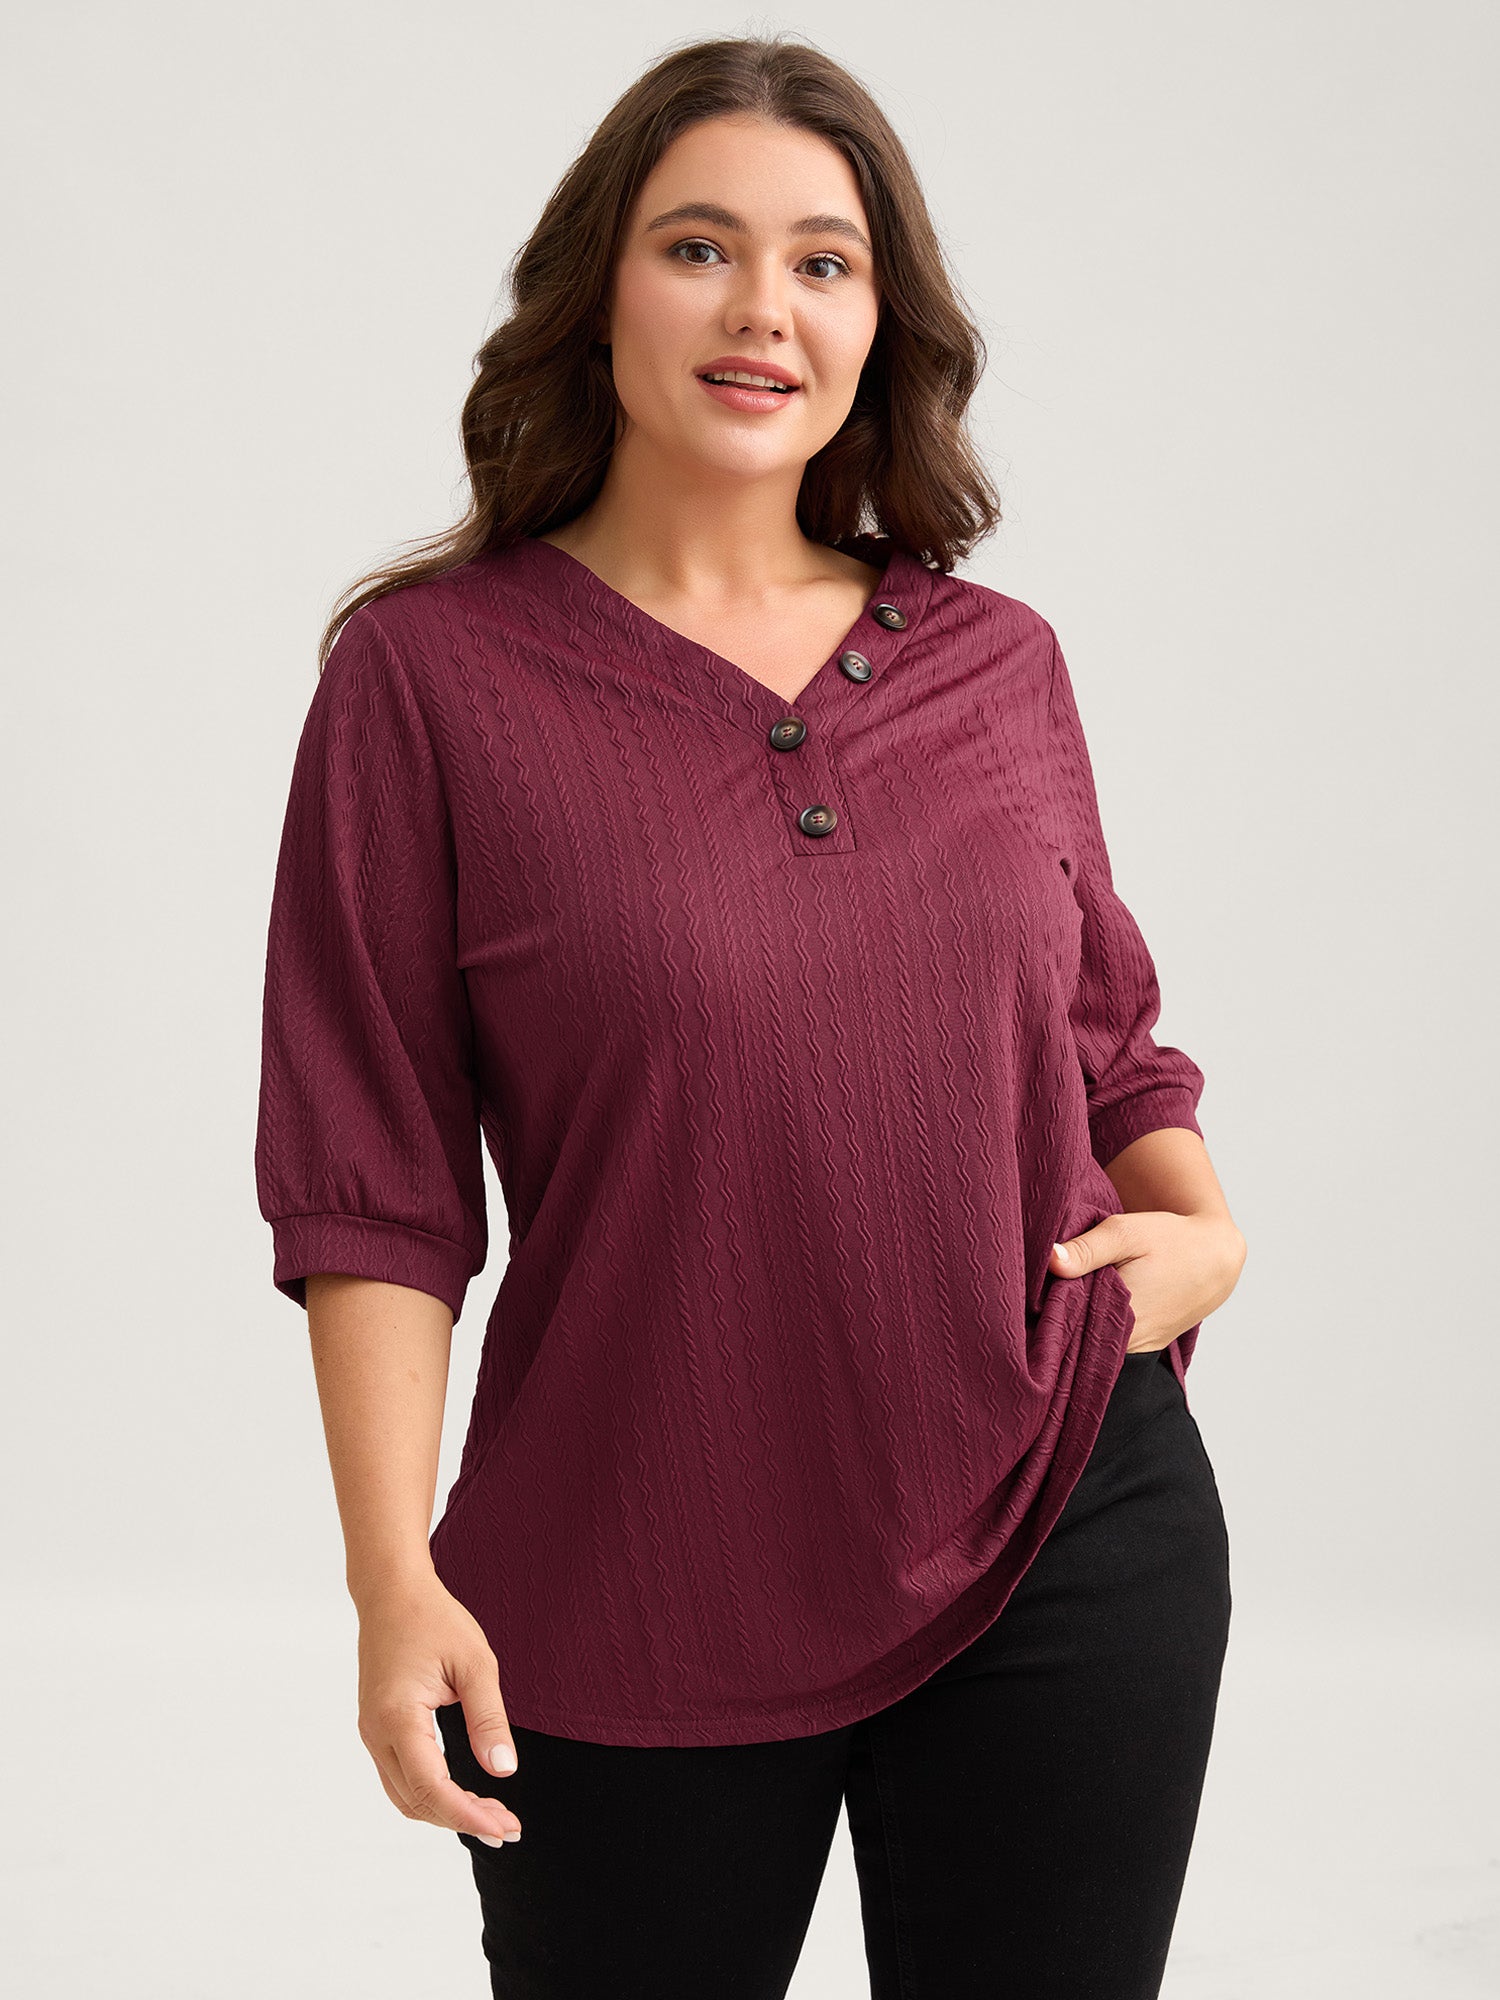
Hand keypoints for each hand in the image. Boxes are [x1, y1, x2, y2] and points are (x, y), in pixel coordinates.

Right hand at [353, 1570, 523, 1848]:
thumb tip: (503, 1770)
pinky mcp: (376, 1728)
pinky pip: (400, 1777)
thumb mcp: (475, 1662)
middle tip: (509, 1826)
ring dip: (446, 1811)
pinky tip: (464, 1792)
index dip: (468, 1815)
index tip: (505, 1828)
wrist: (391, 1591)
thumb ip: (488, 1718)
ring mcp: (372, 1732)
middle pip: (416, 1801)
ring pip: (405, 1796)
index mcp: (398, 1716)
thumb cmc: (434, 1619)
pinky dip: (431, 1793)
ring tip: (492, 1814)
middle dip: (462, 1820)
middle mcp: (376, 1732)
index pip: (432, 1788)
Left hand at [1049, 1210, 1245, 1353]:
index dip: (1044, 1313)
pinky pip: (1109, 1346)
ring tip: (1061, 1300)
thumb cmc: (1171, 1240)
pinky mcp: (1144, 1348)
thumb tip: (1049, 1261)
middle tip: (1039, 1296)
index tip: (1029, 1296)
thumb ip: (1086, 1249)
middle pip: (1076, 1341)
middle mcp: (1130, 1343)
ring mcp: (1138, 1349)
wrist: (1216, 1257)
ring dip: (1075, 1327)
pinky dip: (1094, 1330)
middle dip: (1056, 1321)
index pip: (1065, 1327)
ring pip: (1091, 1346)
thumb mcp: (1126, 1233)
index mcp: (1122, 1316)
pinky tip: (1084, 1309)